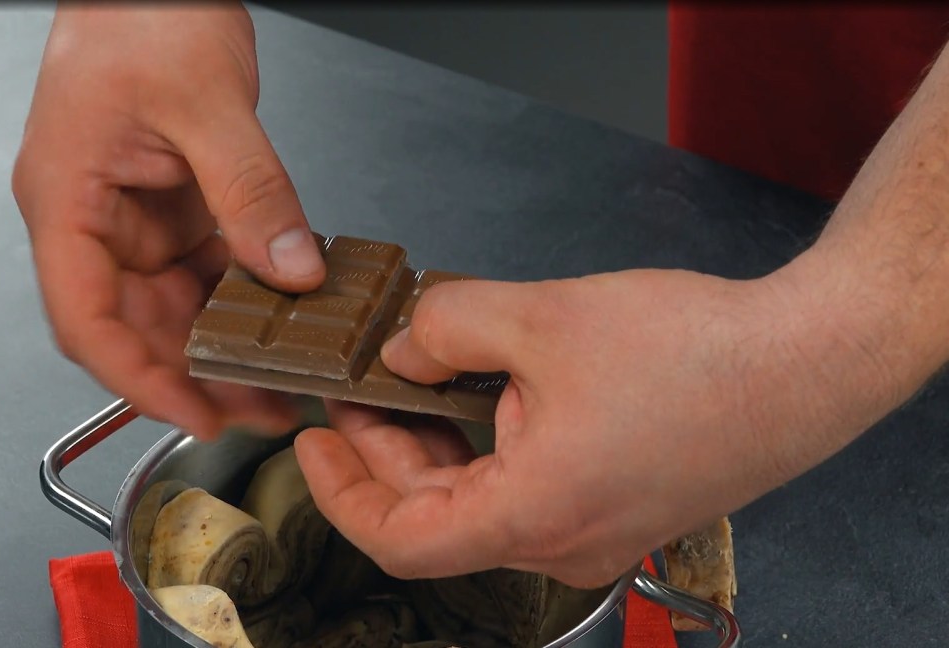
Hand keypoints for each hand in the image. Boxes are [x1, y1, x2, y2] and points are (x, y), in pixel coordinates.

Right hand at [11, 3, 325, 439]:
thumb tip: (288, 267)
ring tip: (276, 379)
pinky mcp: (169, 205)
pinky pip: (199, 268)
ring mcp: (130, 214)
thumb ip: (250, 189)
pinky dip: (235, 298)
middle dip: (192, 375)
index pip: (85, 318)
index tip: (192, 413)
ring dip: (218, 346)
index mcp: (66, 198)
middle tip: (259, 407)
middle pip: (131, 325)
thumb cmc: (140, 12)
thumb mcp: (208, 101)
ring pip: (168, 306)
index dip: (136, 379)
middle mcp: (91, 216)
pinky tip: (275, 319)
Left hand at [295, 269, 883, 587]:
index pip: (400, 539)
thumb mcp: (542, 317)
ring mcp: (591, 532)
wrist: (806, 360)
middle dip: (387, 447)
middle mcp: (560, 544)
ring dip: (440, 443)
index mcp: (535, 515)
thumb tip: (404, 349)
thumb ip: (447, 326)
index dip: (341, 491)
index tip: (313, 442)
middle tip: (362, 384)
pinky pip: (526, 488)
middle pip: (436, 514)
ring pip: (480, 500)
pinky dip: (489, 445)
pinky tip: (485, 386)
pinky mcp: (613, 507)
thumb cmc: (696, 353)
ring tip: (420, 373)